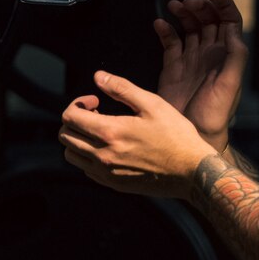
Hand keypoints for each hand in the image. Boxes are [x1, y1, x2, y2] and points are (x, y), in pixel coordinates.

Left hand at [59, 70, 215, 198]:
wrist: (193, 172)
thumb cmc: (177, 136)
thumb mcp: (153, 104)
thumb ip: (121, 88)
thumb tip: (97, 76)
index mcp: (110, 133)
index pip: (69, 117)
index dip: (77, 104)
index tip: (95, 100)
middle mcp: (102, 155)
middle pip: (65, 135)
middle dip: (75, 119)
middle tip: (97, 113)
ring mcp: (106, 172)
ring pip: (71, 154)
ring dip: (78, 139)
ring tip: (100, 130)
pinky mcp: (113, 184)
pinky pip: (85, 169)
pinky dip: (88, 155)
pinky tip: (108, 147)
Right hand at [153, 0, 244, 154]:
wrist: (193, 133)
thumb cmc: (214, 113)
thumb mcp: (230, 84)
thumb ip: (235, 57)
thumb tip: (234, 32)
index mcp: (227, 55)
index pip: (229, 22)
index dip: (223, 5)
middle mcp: (210, 55)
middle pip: (208, 21)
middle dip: (200, 7)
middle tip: (189, 2)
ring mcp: (191, 60)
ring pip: (189, 28)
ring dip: (183, 14)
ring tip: (175, 5)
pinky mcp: (173, 67)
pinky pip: (170, 43)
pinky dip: (164, 31)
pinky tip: (160, 24)